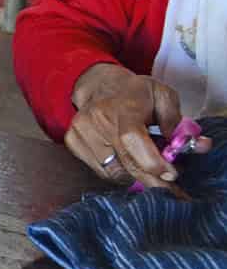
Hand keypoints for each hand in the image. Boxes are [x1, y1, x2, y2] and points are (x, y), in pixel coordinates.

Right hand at [65, 64, 212, 191]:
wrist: (98, 85)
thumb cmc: (135, 93)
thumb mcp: (163, 96)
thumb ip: (177, 121)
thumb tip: (196, 145)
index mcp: (121, 106)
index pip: (131, 138)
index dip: (151, 162)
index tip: (171, 173)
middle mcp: (96, 118)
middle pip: (125, 162)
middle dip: (152, 178)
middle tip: (169, 183)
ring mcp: (80, 131)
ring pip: (114, 172)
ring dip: (135, 175)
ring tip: (146, 165)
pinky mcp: (72, 142)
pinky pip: (101, 171)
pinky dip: (118, 172)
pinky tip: (125, 160)